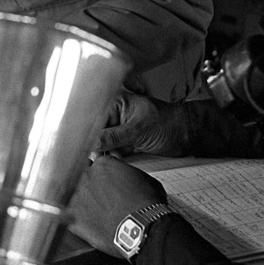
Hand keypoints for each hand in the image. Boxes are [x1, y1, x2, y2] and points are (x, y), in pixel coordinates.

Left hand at [68, 155, 167, 258]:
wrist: (141, 228)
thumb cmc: (146, 204)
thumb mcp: (142, 178)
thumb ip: (126, 173)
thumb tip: (124, 177)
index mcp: (103, 164)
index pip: (96, 165)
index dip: (100, 176)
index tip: (104, 185)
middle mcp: (86, 175)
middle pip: (81, 177)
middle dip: (88, 186)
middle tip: (97, 198)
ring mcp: (76, 194)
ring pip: (72, 195)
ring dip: (81, 202)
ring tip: (92, 213)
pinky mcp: (71, 214)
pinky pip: (67, 214)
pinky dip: (74, 220)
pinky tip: (85, 225)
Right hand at [98, 92, 263, 158]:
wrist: (185, 136)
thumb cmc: (166, 124)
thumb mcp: (137, 130)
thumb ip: (113, 136)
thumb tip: (90, 144)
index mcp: (115, 103)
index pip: (91, 115)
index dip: (83, 130)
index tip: (78, 144)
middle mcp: (113, 115)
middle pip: (93, 130)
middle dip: (92, 144)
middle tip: (88, 158)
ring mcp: (118, 129)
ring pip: (100, 143)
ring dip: (101, 153)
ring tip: (104, 159)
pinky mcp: (123, 142)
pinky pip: (109, 150)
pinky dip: (110, 157)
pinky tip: (113, 161)